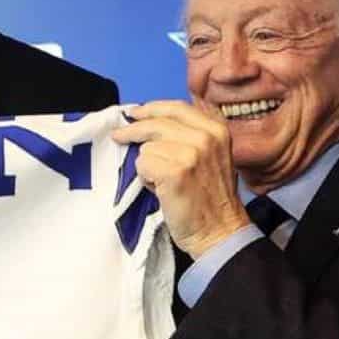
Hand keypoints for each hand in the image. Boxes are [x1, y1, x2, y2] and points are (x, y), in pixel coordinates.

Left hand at [111, 100, 252, 258]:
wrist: (219, 230)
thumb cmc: (210, 198)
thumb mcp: (213, 155)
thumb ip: (189, 135)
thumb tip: (150, 121)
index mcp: (216, 129)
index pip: (176, 108)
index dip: (151, 109)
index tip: (135, 113)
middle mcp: (206, 137)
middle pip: (157, 123)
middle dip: (133, 130)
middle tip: (118, 136)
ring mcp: (191, 153)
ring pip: (147, 147)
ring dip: (148, 164)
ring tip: (162, 181)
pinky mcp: (175, 172)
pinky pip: (142, 165)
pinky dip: (145, 178)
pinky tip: (159, 189)